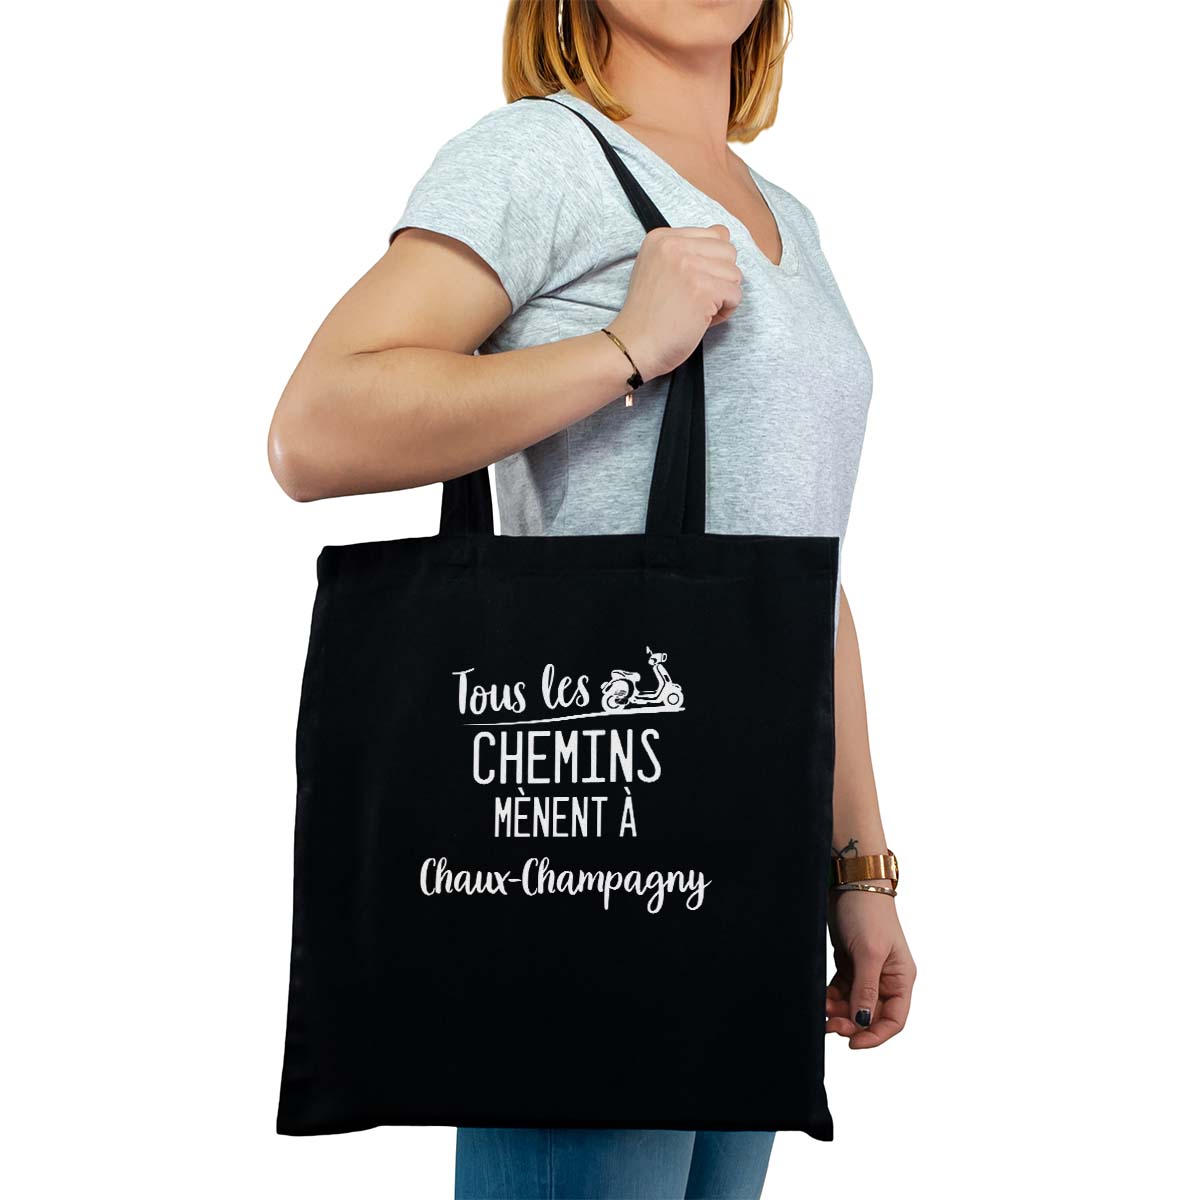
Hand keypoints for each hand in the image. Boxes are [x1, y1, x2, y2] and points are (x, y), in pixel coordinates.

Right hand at [607, 224, 741, 381]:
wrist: (634, 345)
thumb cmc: (649, 315)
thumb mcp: (658, 268)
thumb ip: (687, 250)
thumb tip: (724, 233)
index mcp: (662, 237)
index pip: (716, 234)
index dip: (711, 264)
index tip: (689, 284)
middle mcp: (674, 245)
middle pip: (728, 252)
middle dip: (720, 278)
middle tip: (695, 299)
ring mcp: (688, 266)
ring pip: (735, 274)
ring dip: (722, 297)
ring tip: (697, 310)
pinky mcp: (702, 289)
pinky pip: (735, 295)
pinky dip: (724, 312)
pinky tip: (701, 320)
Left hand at [826, 890, 915, 1048]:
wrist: (850, 882)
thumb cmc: (867, 913)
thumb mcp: (869, 953)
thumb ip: (866, 989)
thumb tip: (863, 1022)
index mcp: (901, 978)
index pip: (894, 1020)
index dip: (875, 1036)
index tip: (853, 1044)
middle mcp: (886, 978)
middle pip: (870, 1015)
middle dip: (851, 1024)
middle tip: (829, 1025)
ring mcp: (867, 971)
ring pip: (853, 1005)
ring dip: (838, 1012)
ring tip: (822, 1009)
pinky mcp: (849, 963)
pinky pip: (841, 991)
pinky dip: (831, 998)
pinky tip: (821, 999)